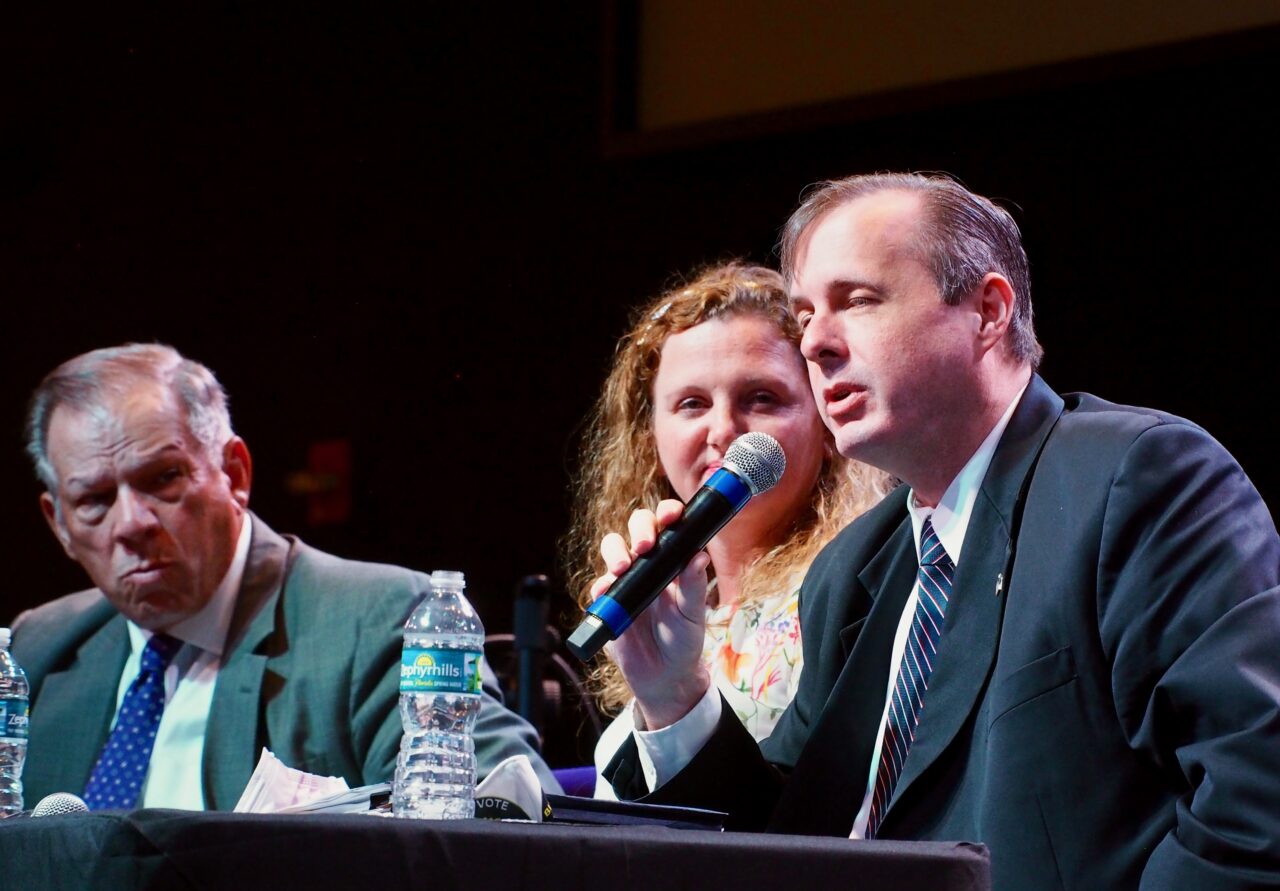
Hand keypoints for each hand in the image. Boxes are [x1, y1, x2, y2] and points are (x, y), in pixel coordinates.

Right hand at [590, 499, 711, 728]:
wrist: (663, 677)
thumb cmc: (684, 641)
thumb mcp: (693, 615)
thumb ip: (693, 587)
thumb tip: (700, 556)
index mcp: (674, 561)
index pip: (669, 526)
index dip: (668, 514)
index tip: (672, 515)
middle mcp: (648, 564)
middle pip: (637, 527)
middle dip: (639, 527)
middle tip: (645, 546)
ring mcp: (626, 580)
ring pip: (613, 549)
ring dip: (615, 551)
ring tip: (621, 569)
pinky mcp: (608, 601)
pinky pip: (599, 585)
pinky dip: (601, 586)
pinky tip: (606, 593)